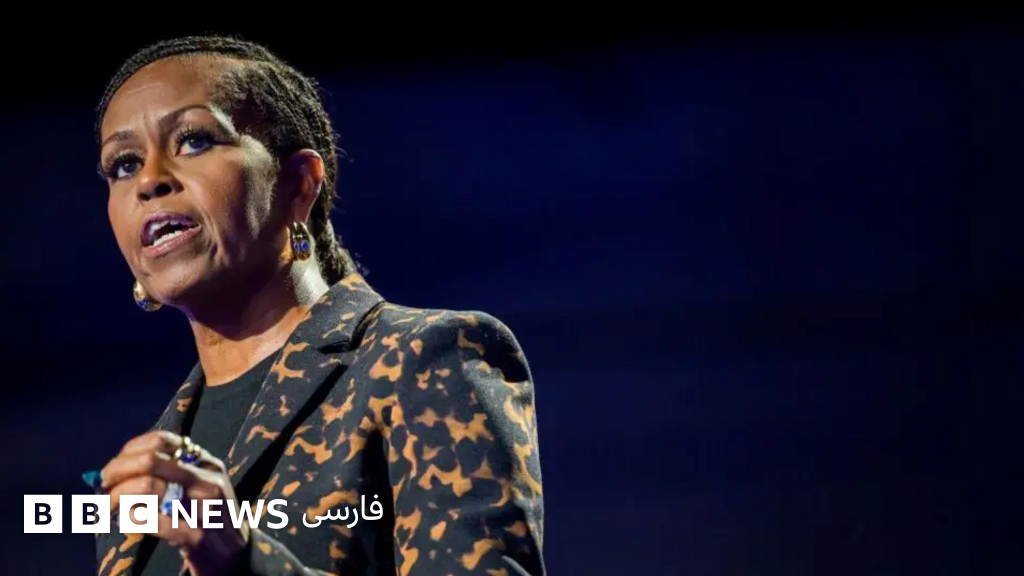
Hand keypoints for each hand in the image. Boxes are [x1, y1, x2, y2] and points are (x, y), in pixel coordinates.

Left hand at [101, 431, 249, 575]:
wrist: (237, 558)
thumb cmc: (208, 521)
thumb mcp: (198, 489)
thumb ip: (168, 476)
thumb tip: (114, 473)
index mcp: (207, 464)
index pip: (161, 442)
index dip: (128, 453)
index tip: (111, 469)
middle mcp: (208, 480)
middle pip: (152, 461)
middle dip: (117, 472)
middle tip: (101, 487)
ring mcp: (205, 507)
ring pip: (150, 486)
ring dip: (119, 496)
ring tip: (108, 508)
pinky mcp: (198, 535)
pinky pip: (154, 520)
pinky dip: (132, 518)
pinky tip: (125, 522)